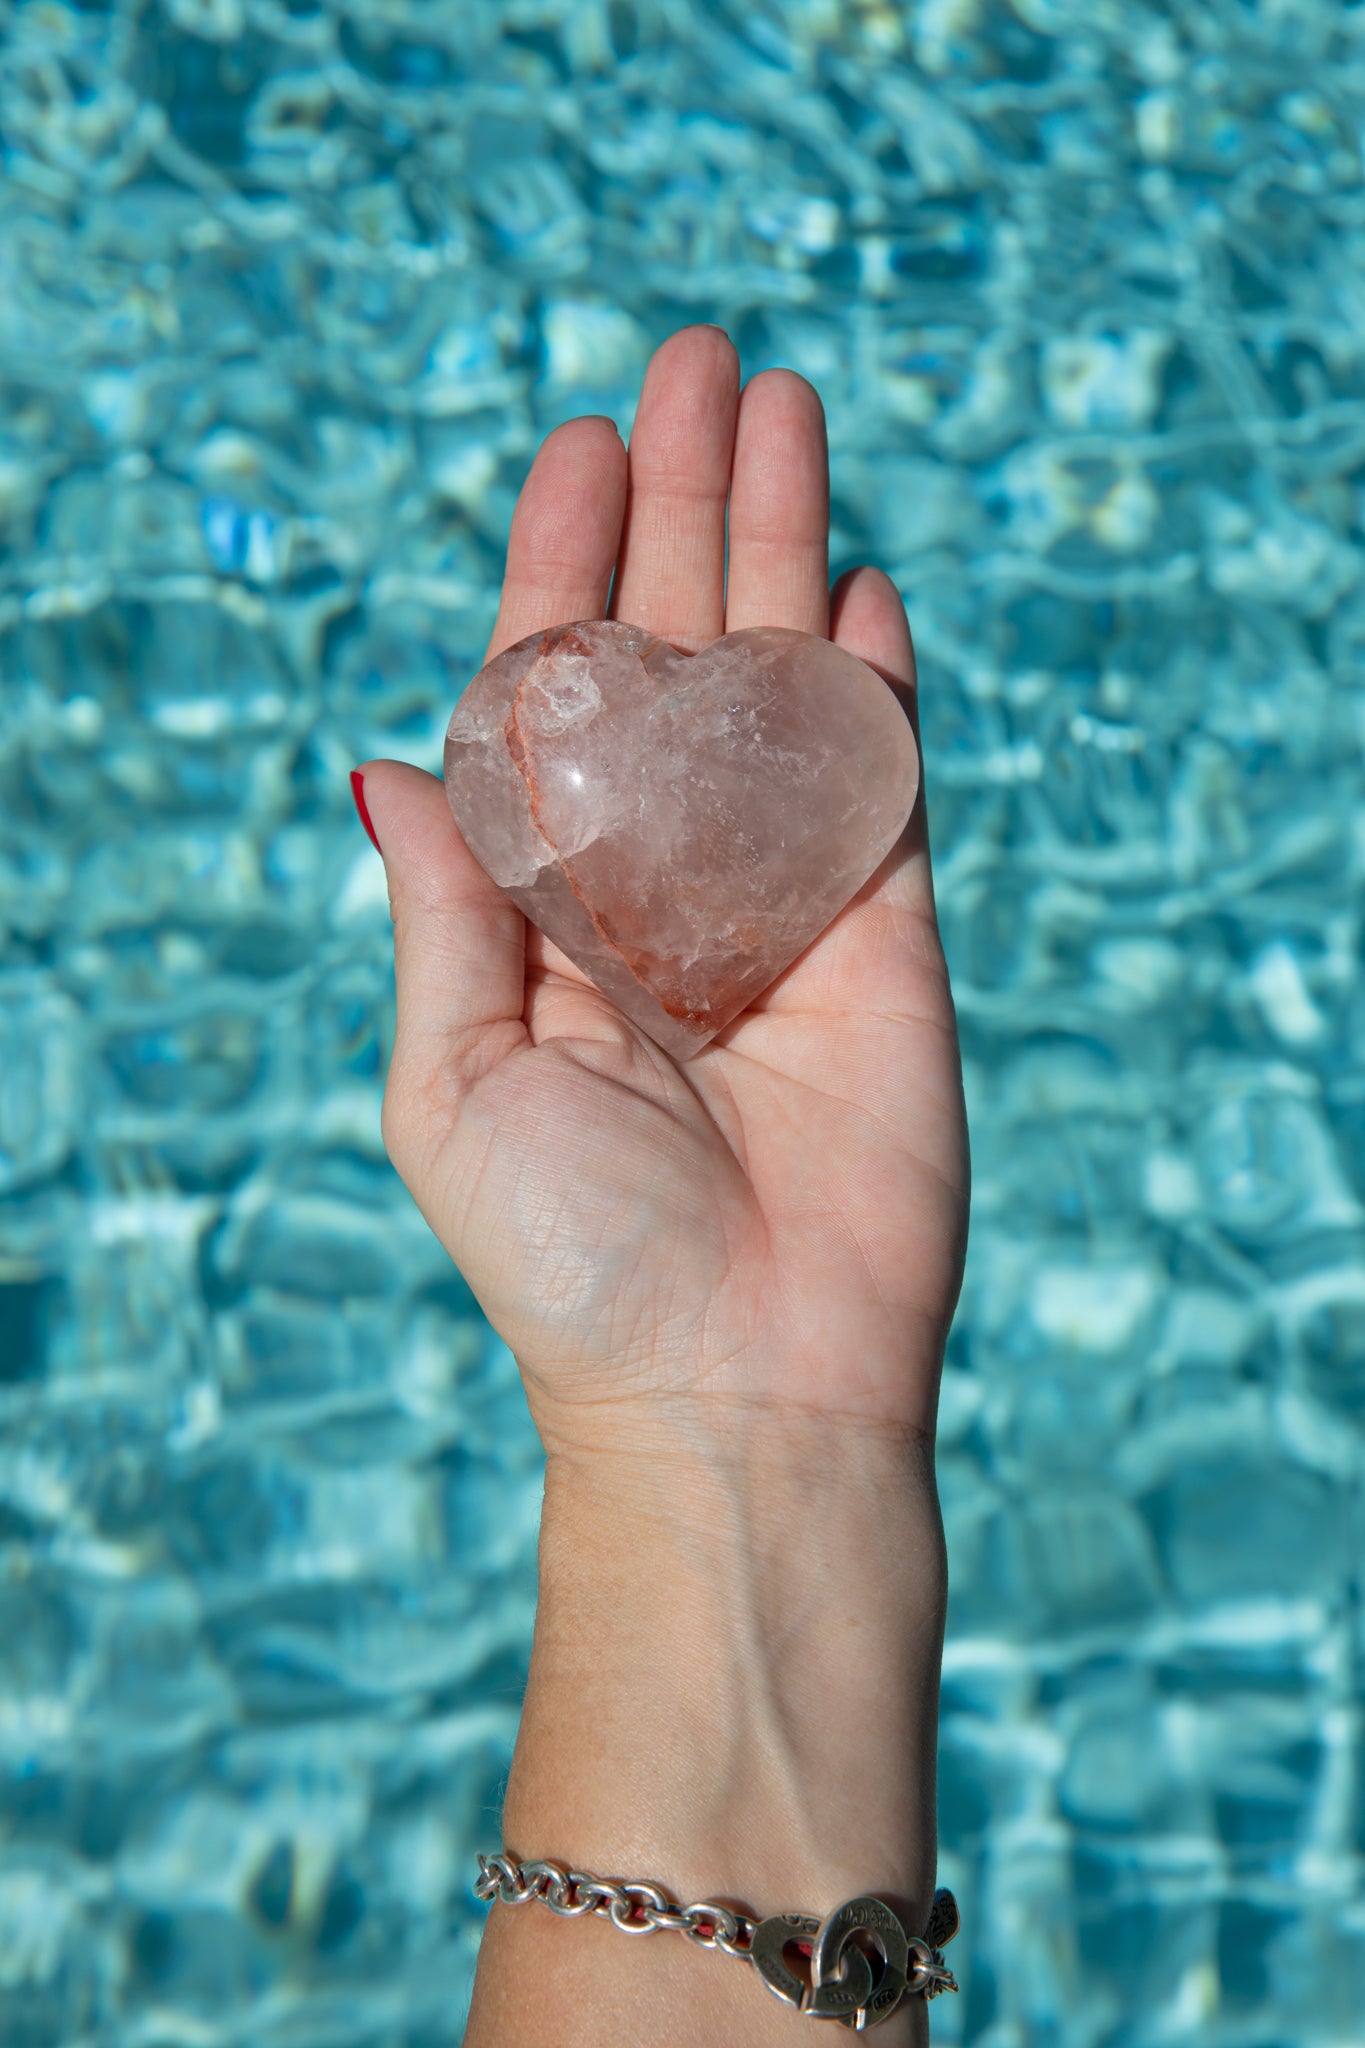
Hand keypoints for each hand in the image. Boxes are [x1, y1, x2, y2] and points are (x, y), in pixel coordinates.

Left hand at [357, 325, 968, 1472]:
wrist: (737, 1387)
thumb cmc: (570, 1258)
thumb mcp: (451, 1081)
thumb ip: (442, 913)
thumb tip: (382, 760)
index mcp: (547, 904)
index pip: (554, 697)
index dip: (561, 569)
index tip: (576, 448)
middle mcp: (661, 881)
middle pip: (673, 653)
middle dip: (680, 508)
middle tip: (697, 363)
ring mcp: (778, 900)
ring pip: (777, 684)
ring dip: (780, 546)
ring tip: (782, 409)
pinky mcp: (885, 940)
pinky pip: (876, 781)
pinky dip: (869, 682)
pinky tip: (859, 587)